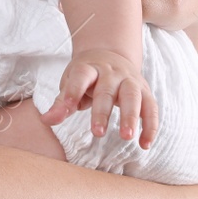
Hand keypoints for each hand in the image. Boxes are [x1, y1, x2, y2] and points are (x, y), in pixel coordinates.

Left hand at [40, 48, 158, 146]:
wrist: (111, 54)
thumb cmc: (87, 76)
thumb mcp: (70, 82)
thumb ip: (61, 103)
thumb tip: (46, 121)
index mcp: (89, 68)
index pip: (81, 76)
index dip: (74, 90)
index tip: (68, 107)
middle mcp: (111, 73)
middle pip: (107, 90)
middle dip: (102, 112)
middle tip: (98, 133)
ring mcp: (129, 80)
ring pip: (133, 96)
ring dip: (131, 116)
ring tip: (128, 137)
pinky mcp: (145, 91)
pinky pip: (151, 107)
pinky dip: (150, 125)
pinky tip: (145, 144)